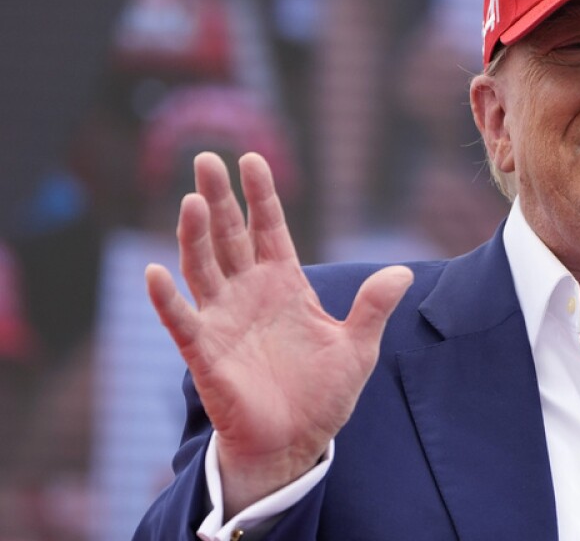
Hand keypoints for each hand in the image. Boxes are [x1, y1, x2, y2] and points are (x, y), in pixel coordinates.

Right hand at [146, 152, 412, 516]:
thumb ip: (374, 308)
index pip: (268, 228)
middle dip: (218, 198)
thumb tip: (402, 273)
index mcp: (284, 284)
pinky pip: (182, 320)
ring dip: (194, 235)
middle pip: (229, 235)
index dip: (261, 194)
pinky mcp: (205, 352)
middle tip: (206, 158)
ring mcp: (223, 319)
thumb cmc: (323, 393)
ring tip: (191, 200)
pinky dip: (167, 299)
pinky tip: (156, 274)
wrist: (296, 443)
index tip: (252, 158)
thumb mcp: (358, 347)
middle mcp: (248, 293)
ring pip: (202, 267)